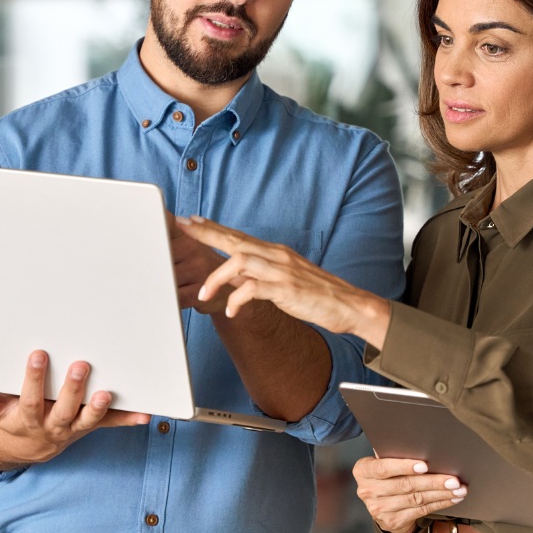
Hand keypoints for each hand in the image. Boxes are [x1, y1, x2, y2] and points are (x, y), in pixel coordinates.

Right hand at [0, 350, 149, 469]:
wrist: (26, 446)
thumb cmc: (10, 418)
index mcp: (27, 419)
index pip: (30, 399)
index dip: (33, 379)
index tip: (38, 354)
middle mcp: (52, 425)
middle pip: (63, 409)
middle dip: (72, 389)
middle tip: (81, 365)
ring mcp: (74, 428)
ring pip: (88, 420)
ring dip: (99, 408)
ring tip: (107, 393)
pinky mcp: (89, 426)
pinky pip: (110, 424)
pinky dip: (128, 420)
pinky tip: (146, 414)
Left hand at [175, 215, 386, 342]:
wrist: (349, 305)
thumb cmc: (316, 295)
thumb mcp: (283, 280)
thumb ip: (259, 275)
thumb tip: (233, 275)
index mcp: (274, 252)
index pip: (238, 235)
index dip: (213, 227)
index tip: (191, 221)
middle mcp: (276, 256)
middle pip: (235, 239)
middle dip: (206, 233)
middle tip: (182, 228)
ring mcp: (282, 271)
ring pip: (241, 261)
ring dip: (217, 276)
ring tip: (203, 293)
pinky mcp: (287, 290)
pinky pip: (255, 289)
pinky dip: (238, 299)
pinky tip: (231, 311)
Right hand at [352, 456, 466, 532]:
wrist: (379, 504)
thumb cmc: (384, 475)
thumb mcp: (381, 463)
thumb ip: (391, 455)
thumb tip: (417, 445)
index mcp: (363, 470)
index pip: (384, 468)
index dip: (404, 466)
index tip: (424, 465)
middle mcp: (368, 490)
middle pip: (405, 485)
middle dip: (432, 482)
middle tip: (452, 479)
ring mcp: (379, 508)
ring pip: (415, 499)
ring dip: (440, 494)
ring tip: (457, 489)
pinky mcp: (392, 521)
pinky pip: (420, 511)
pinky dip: (439, 504)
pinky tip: (451, 498)